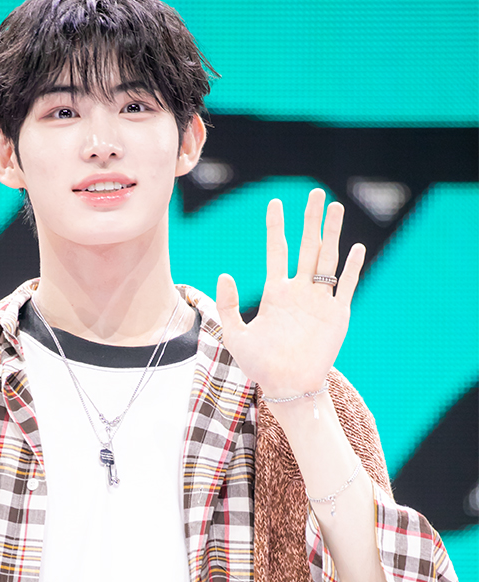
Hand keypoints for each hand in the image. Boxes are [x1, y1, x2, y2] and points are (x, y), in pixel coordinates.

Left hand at [214, 188, 364, 398]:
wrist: (287, 388)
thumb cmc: (260, 366)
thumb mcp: (236, 336)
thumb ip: (229, 306)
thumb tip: (224, 274)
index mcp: (276, 294)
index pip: (277, 252)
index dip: (276, 228)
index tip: (275, 203)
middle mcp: (299, 292)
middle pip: (307, 247)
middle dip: (311, 220)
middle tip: (316, 193)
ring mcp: (319, 302)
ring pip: (328, 260)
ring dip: (332, 234)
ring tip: (335, 207)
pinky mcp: (336, 316)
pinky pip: (346, 287)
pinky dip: (353, 268)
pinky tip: (357, 248)